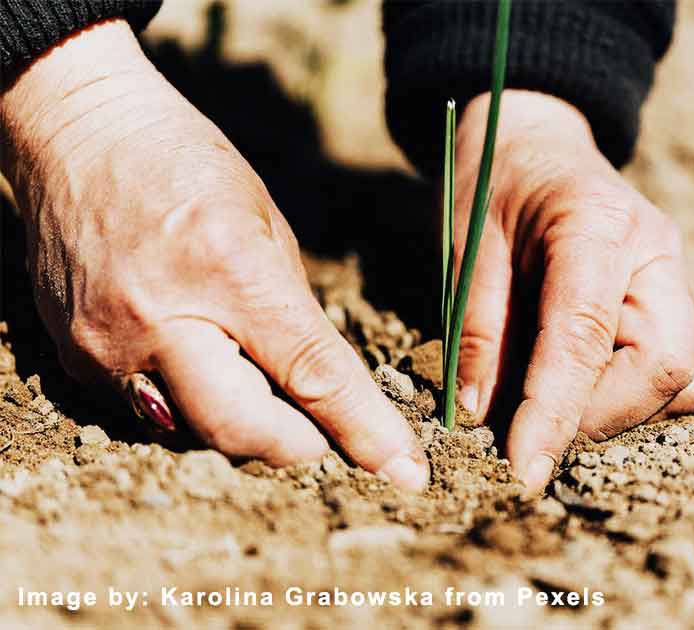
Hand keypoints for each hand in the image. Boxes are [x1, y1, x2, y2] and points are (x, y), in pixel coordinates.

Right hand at [0, 19, 427, 490]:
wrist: (80, 137)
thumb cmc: (188, 167)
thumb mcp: (268, 226)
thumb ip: (295, 315)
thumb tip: (324, 389)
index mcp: (230, 271)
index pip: (312, 375)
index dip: (364, 430)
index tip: (405, 472)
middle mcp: (162, 320)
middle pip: (245, 432)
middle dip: (298, 445)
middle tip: (320, 430)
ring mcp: (109, 348)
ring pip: (197, 435)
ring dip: (244, 426)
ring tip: (252, 376)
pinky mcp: (75, 362)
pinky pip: (151, 416)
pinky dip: (191, 406)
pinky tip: (198, 361)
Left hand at [453, 91, 693, 495]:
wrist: (537, 143)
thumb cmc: (494, 185)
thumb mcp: (468, 246)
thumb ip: (478, 327)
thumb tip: (481, 413)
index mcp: (598, 225)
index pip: (587, 336)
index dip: (556, 411)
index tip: (523, 468)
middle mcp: (656, 252)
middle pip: (665, 367)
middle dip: (599, 417)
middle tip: (533, 429)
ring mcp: (674, 276)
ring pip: (680, 378)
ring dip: (617, 411)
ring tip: (550, 402)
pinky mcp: (672, 299)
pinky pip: (672, 369)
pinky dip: (626, 395)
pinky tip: (577, 382)